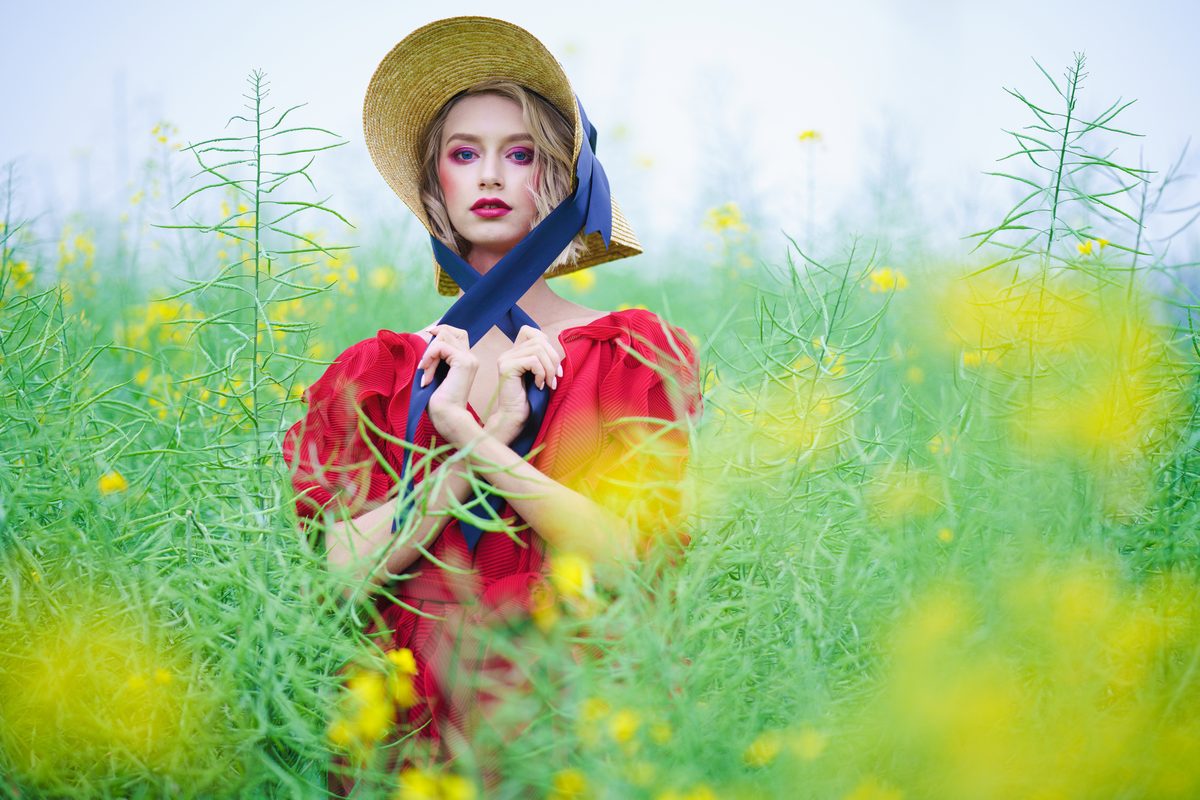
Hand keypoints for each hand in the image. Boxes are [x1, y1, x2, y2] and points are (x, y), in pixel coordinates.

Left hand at [419, 324, 481, 446]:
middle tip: (423, 362)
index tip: (423, 347)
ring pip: (444, 336)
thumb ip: (434, 357)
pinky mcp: (464, 362)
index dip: (438, 333)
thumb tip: (425, 336)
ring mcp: (469, 358)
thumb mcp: (434, 374)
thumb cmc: (438, 402)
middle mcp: (470, 357)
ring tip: (425, 373)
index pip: (455, 334)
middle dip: (431, 341)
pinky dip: (429, 357)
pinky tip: (425, 373)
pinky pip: (441, 347)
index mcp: (465, 361)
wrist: (446, 418)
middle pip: (450, 330)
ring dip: (428, 353)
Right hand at [486, 325, 563, 444]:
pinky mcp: (506, 367)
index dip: (546, 343)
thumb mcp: (540, 374)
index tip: (552, 365)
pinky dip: (541, 373)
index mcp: (515, 353)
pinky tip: (539, 386)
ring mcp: (505, 359)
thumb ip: (544, 359)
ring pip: (538, 349)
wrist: (515, 418)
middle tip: (556, 378)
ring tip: (548, 383)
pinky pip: (533, 361)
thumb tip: (557, 350)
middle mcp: (508, 353)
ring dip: (549, 368)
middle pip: (539, 340)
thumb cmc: (530, 400)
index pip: (530, 331)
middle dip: (553, 359)